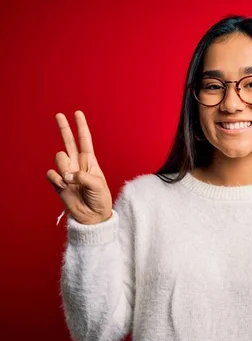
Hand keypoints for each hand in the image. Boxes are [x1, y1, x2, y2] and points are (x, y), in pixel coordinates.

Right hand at [46, 110, 112, 224]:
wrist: (92, 216)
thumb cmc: (100, 199)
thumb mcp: (98, 185)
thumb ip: (83, 177)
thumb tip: (66, 174)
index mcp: (90, 162)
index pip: (85, 140)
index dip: (81, 127)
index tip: (78, 113)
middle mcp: (77, 164)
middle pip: (69, 141)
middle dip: (64, 128)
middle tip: (59, 114)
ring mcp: (66, 172)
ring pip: (59, 158)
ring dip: (65, 168)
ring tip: (72, 182)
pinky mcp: (58, 182)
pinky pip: (52, 174)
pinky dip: (58, 180)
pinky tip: (65, 187)